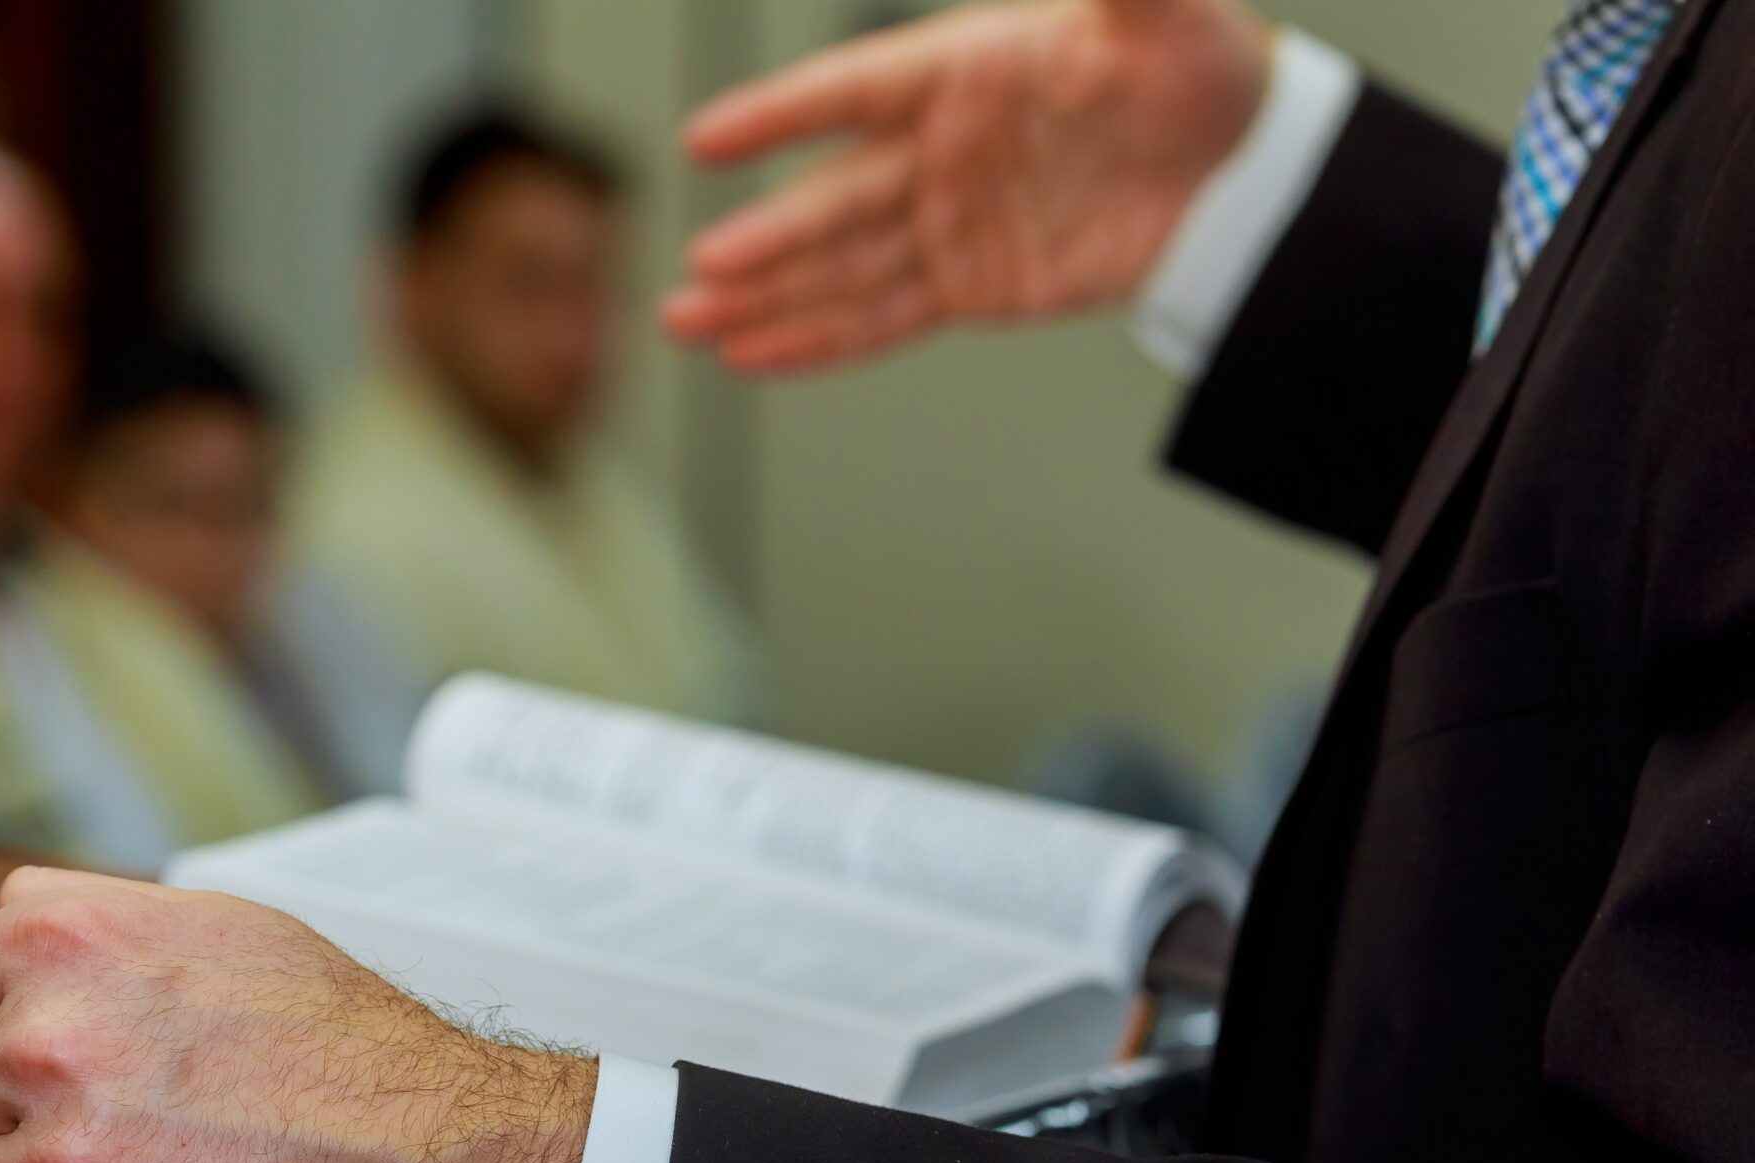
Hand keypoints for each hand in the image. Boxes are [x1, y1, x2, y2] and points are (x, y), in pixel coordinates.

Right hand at [664, 0, 1272, 372]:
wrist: (1247, 166)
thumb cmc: (1204, 70)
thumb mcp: (1165, 15)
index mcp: (960, 70)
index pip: (852, 92)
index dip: (782, 117)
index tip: (708, 140)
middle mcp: (937, 147)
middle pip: (832, 198)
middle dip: (765, 238)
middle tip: (703, 266)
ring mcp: (947, 221)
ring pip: (840, 266)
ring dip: (764, 297)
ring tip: (687, 321)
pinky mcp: (971, 284)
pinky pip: (884, 317)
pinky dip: (820, 340)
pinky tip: (755, 355)